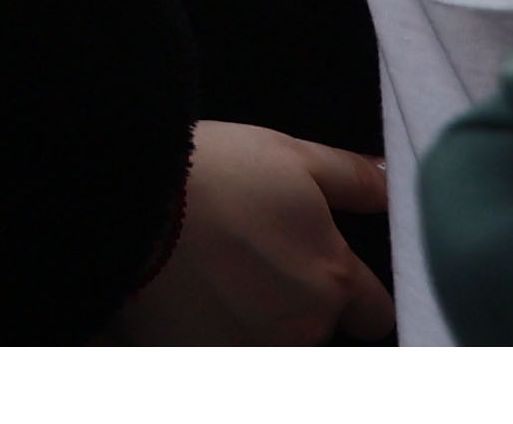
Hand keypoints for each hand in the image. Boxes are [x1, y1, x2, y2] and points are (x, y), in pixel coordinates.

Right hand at [113, 124, 388, 342]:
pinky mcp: (198, 358)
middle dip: (295, 307)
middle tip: (251, 263)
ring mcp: (249, 349)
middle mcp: (302, 326)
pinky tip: (182, 294)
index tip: (320, 268)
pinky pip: (216, 347)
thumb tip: (390, 182)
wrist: (122, 198)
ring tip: (210, 275)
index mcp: (333, 279)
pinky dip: (206, 329)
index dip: (353, 291)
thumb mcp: (287, 155)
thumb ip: (349, 178)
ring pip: (268, 342)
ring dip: (250, 319)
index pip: (375, 311)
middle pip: (316, 330)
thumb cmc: (212, 171)